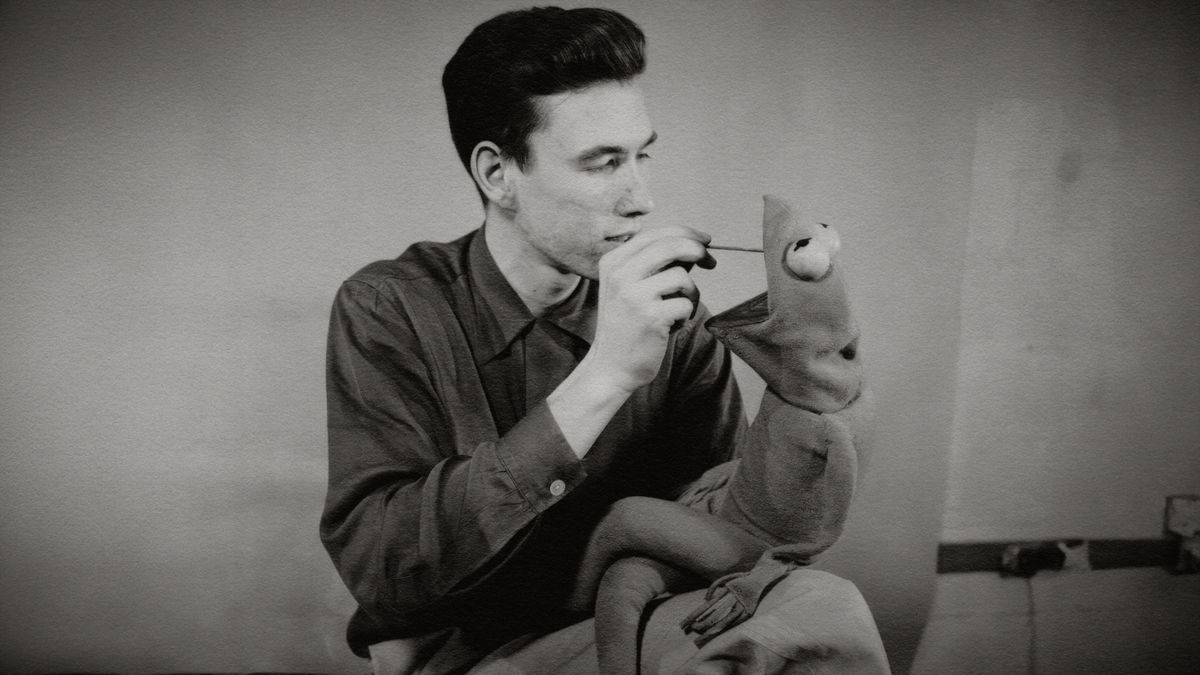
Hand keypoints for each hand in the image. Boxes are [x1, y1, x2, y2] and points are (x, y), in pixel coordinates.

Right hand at [586, 226, 715, 394]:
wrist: (611, 366)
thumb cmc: (628, 325)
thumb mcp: (631, 287)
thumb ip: (657, 265)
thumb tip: (696, 246)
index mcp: (613, 262)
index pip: (656, 234)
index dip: (687, 233)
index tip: (705, 241)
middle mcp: (620, 274)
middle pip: (671, 245)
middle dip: (698, 250)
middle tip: (711, 262)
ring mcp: (633, 295)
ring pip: (682, 277)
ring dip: (690, 294)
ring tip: (678, 310)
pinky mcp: (650, 316)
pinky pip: (686, 304)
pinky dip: (685, 315)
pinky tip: (671, 327)